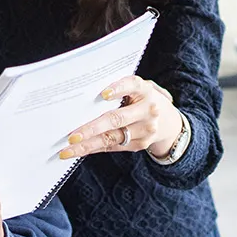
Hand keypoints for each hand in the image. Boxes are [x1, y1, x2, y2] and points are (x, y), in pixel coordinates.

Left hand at [59, 76, 185, 158]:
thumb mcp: (137, 89)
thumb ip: (120, 89)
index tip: (103, 94)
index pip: (131, 85)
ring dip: (87, 145)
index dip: (118, 88)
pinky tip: (78, 151)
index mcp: (145, 90)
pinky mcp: (140, 144)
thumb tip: (85, 97)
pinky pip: (112, 147)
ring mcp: (145, 130)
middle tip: (72, 136)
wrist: (168, 122)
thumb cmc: (142, 100)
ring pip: (111, 138)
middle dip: (92, 128)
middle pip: (117, 119)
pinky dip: (93, 148)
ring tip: (67, 150)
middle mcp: (148, 110)